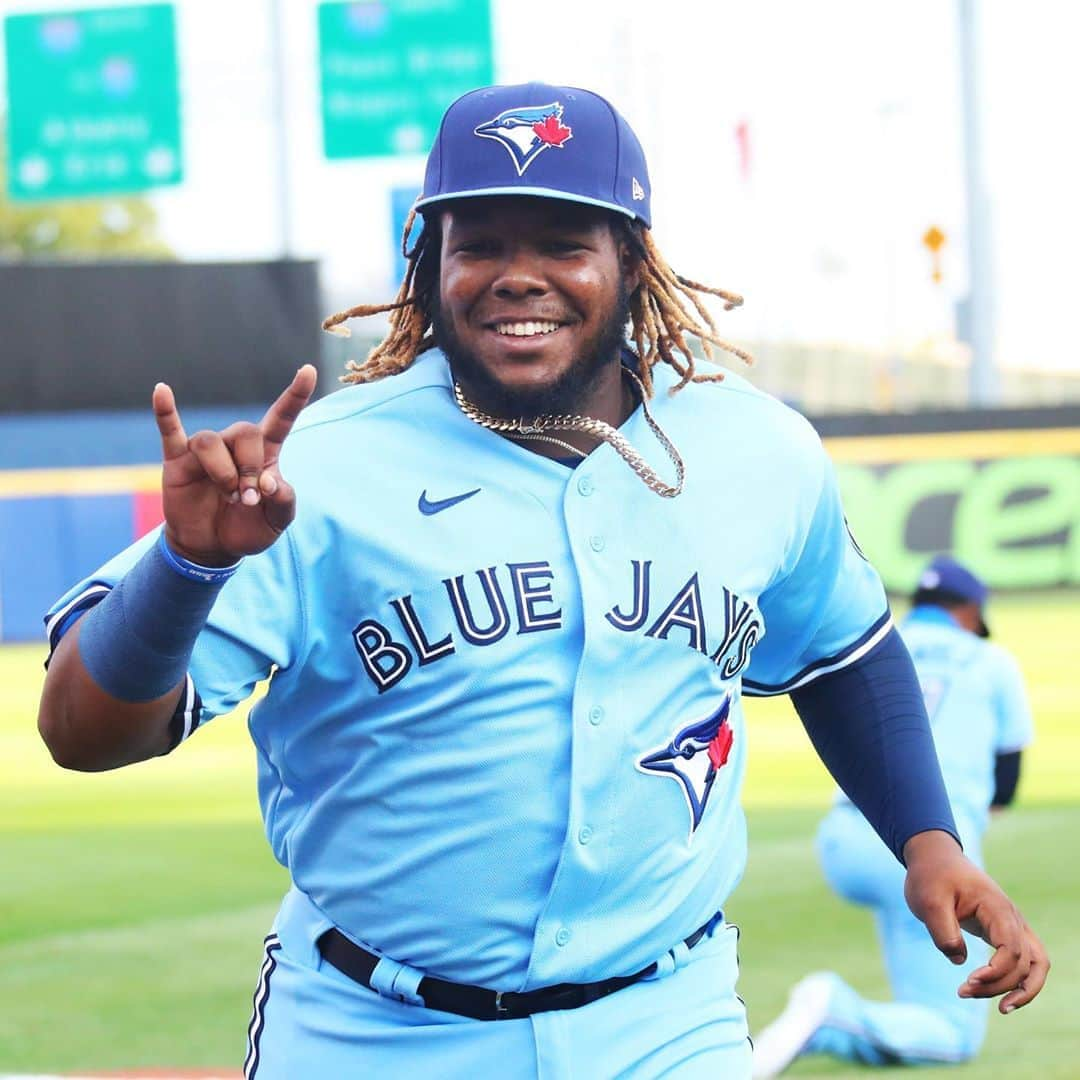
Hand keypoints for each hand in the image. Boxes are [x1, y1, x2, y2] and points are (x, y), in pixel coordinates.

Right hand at [152, 365, 317, 564]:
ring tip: (227, 496)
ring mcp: (205, 452)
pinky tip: (162, 390)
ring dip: (223, 472)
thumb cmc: (248, 528)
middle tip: (246, 498)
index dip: (295, 396)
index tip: (308, 370)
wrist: (212, 548)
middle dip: (249, 466)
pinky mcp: (178, 461)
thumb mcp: (277, 522)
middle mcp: (235, 446)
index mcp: (265, 454)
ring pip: (211, 441)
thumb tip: (268, 483)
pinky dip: (165, 411)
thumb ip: (283, 502)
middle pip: (245, 431)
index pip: (281, 418)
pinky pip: (170, 430)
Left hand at [903, 829, 1048, 1012]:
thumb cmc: (931, 876)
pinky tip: (1001, 997)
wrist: (934, 857)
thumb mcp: (928, 900)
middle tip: (963, 991)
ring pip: (1035, 965)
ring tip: (1002, 1009)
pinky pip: (1025, 962)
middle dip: (999, 985)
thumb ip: (943, 930)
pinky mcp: (1005, 932)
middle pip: (1025, 963)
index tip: (968, 980)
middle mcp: (1013, 918)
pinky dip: (1020, 981)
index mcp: (996, 907)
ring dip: (1020, 989)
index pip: (1012, 949)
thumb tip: (960, 960)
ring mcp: (1013, 925)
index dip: (996, 972)